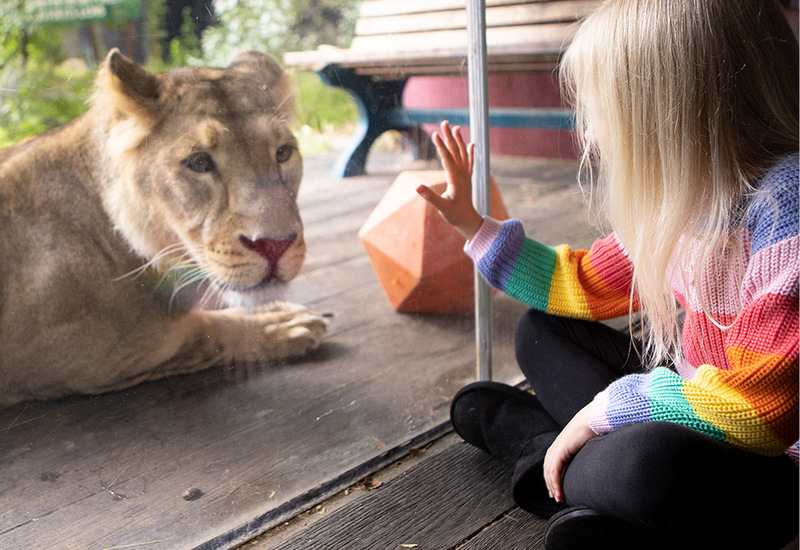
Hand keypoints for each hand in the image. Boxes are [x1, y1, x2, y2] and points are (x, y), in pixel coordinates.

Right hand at [415, 120, 483, 239]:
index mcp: (455, 179)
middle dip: (449, 136)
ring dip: (459, 140)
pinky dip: (470, 152)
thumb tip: (417, 187)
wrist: (468, 221)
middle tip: (444, 122)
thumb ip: (430, 196)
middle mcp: (462, 174)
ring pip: (463, 154)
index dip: (441, 146)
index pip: (447, 159)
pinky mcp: (467, 179)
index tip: (435, 134)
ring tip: (455, 127)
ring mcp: (466, 176)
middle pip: (455, 151)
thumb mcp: (440, 207)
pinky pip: (469, 162)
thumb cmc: (454, 215)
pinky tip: (472, 144)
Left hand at [543, 403, 596, 502]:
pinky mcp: (560, 452)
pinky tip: (559, 492)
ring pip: (550, 472)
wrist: (594, 419)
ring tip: (558, 498)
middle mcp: (557, 447)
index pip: (552, 463)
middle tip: (556, 497)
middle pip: (548, 469)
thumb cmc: (595, 428)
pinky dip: (555, 483)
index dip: (553, 477)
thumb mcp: (589, 443)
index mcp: (562, 444)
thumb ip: (587, 451)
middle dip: (551, 484)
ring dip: (553, 487)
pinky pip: (554, 471)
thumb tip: (597, 459)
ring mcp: (557, 448)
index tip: (557, 489)